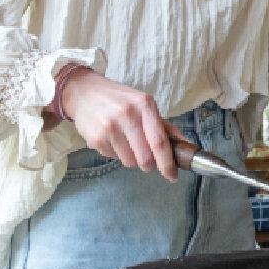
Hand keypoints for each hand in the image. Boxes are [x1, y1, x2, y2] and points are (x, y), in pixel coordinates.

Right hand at [58, 68, 191, 181]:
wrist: (84, 92)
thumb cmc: (119, 99)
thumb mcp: (143, 104)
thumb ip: (164, 125)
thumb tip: (184, 144)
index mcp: (144, 105)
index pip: (159, 141)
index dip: (168, 163)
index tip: (173, 176)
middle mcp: (127, 115)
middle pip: (145, 158)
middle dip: (149, 165)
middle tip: (147, 160)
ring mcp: (109, 127)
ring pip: (129, 162)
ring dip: (131, 159)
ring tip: (125, 142)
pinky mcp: (95, 138)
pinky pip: (113, 158)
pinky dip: (116, 154)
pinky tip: (112, 139)